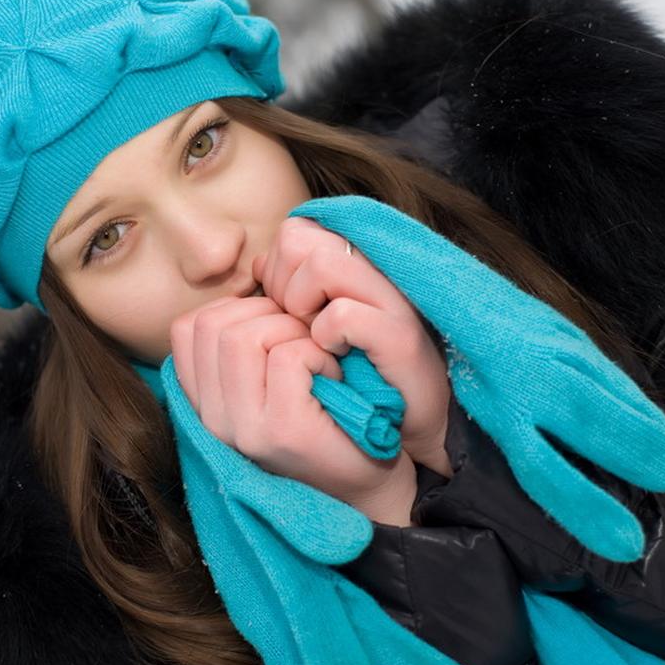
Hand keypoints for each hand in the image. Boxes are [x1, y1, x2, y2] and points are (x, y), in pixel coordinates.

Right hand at [168, 294, 417, 520]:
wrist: (368, 491)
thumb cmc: (327, 422)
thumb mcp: (273, 379)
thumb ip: (250, 336)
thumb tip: (258, 270)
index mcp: (206, 404)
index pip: (188, 328)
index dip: (234, 309)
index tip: (273, 329)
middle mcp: (214, 419)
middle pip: (214, 323)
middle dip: (266, 314)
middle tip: (303, 341)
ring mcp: (243, 429)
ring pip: (247, 335)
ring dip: (293, 332)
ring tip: (317, 360)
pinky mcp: (282, 432)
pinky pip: (288, 357)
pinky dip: (318, 353)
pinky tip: (332, 378)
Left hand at [253, 216, 452, 477]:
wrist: (408, 433)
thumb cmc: (356, 382)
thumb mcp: (319, 328)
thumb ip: (292, 291)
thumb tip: (255, 266)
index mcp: (355, 266)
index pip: (295, 231)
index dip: (276, 268)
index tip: (283, 308)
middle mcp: (376, 273)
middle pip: (297, 238)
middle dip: (280, 285)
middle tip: (294, 325)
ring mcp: (392, 303)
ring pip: (322, 265)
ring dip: (301, 305)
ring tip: (311, 339)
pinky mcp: (402, 337)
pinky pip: (343, 314)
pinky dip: (327, 335)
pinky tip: (332, 358)